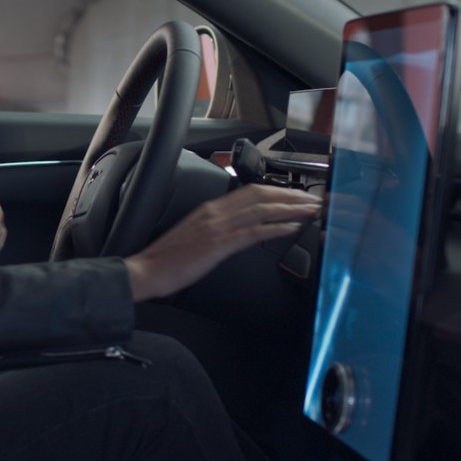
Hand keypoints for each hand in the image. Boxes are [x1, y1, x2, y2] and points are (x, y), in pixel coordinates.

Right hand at [123, 184, 320, 301]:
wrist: (148, 270)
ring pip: (262, 210)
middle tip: (312, 200)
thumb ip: (217, 228)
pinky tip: (292, 228)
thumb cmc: (168, 258)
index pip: (250, 191)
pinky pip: (253, 232)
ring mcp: (218, 227)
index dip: (277, 190)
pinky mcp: (218, 244)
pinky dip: (276, 227)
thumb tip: (239, 230)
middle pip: (261, 195)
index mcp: (210, 209)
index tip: (295, 195)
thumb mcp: (196, 235)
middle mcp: (215, 213)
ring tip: (311, 210)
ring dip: (290, 208)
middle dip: (291, 195)